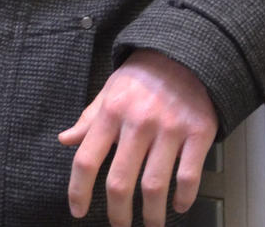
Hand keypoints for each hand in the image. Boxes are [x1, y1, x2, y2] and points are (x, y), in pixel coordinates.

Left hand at [61, 50, 216, 225]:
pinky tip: (177, 206)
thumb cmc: (141, 77)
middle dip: (117, 213)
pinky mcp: (198, 134)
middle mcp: (137, 123)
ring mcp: (169, 130)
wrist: (185, 55)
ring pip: (155, 185)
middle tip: (118, 226)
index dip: (78, 189)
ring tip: (150, 225)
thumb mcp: (108, 91)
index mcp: (111, 112)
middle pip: (120, 181)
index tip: (77, 210)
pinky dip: (183, 198)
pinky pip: (189, 176)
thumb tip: (65, 140)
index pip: (86, 159)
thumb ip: (89, 119)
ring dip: (151, 214)